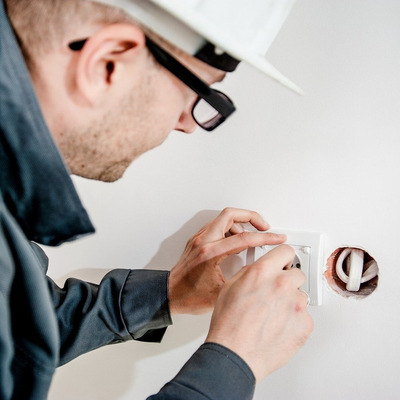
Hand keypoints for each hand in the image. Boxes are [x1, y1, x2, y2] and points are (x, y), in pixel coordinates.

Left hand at [168, 208, 286, 314]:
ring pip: (223, 218)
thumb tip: (259, 273)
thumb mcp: (222, 293)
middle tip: (264, 226)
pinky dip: (230, 229)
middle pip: (231, 214)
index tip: (277, 238)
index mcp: (210, 253)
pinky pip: (216, 226)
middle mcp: (203, 241)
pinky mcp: (197, 241)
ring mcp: (198, 239)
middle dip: (252, 217)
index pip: (244, 238)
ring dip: (240, 223)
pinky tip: (236, 241)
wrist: (169, 295)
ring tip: (251, 237)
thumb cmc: (189, 296)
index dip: (265, 238)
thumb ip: (242, 279)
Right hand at [205, 245, 313, 381]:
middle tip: (274, 294)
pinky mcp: (306, 324)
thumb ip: (249, 272)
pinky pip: (304, 316)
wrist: (235, 355)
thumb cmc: (229, 325)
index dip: (283, 257)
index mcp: (263, 272)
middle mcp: (282, 284)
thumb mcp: (230, 287)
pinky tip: (278, 327)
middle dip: (287, 281)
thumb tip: (260, 270)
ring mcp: (297, 305)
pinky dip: (294, 320)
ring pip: (301, 295)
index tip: (284, 261)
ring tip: (273, 316)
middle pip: (297, 273)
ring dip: (291, 302)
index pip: (286, 251)